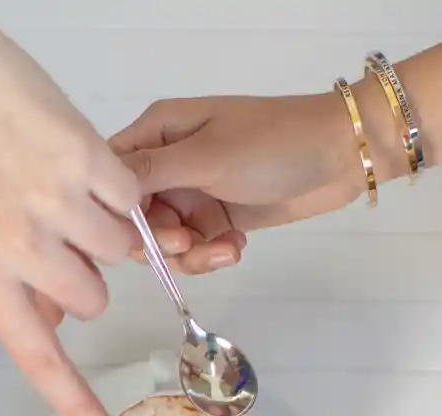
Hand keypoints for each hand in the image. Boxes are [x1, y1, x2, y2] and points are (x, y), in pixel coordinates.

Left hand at [0, 0, 144, 415]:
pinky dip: (116, 189)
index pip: (36, 357)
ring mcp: (56, 202)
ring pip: (120, 252)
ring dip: (104, 230)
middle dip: (85, 275)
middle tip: (53, 233)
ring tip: (62, 191)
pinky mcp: (86, 158)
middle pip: (93, 300)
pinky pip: (130, 199)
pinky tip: (75, 164)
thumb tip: (54, 320)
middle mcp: (19, 246)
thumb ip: (11, 283)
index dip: (73, 403)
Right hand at [109, 92, 365, 274]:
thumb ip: (150, 171)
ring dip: (189, 256)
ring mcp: (190, 194)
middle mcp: (167, 164)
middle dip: (157, 240)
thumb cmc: (274, 143)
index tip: (133, 232)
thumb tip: (100, 185)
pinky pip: (192, 251)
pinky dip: (210, 256)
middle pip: (132, 219)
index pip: (110, 177)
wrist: (342, 155)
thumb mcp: (206, 156)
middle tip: (185, 243)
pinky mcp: (213, 219)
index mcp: (158, 133)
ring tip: (222, 252)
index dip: (113, 210)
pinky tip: (235, 249)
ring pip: (162, 242)